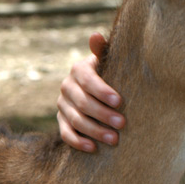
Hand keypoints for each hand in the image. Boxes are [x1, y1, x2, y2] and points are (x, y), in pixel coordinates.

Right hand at [57, 32, 124, 151]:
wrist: (97, 86)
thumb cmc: (109, 70)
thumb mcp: (108, 59)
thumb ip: (103, 50)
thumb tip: (96, 35)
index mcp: (79, 69)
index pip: (88, 80)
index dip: (102, 91)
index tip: (119, 101)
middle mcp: (66, 86)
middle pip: (82, 103)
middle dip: (103, 114)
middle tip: (122, 123)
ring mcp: (62, 105)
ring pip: (75, 120)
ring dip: (95, 131)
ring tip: (115, 139)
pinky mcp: (61, 120)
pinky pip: (65, 133)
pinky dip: (78, 142)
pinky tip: (93, 148)